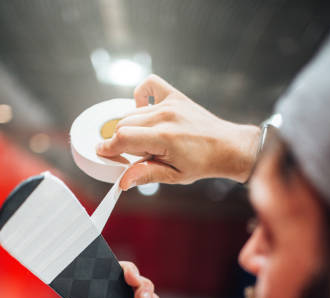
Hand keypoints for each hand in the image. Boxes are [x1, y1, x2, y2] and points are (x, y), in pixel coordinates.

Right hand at [96, 74, 259, 187]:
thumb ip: (146, 174)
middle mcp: (165, 116)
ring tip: (145, 142)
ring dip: (130, 127)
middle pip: (123, 125)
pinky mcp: (174, 96)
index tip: (103, 153)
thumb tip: (123, 181)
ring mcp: (169, 104)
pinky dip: (139, 96)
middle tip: (132, 155)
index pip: (123, 138)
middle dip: (120, 142)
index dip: (108, 147)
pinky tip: (142, 111)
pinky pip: (149, 85)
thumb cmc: (202, 163)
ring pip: (131, 112)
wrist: (226, 147)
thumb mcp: (174, 176)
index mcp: (164, 138)